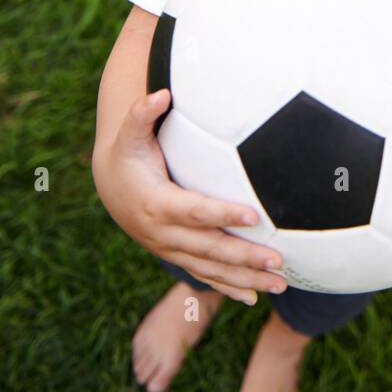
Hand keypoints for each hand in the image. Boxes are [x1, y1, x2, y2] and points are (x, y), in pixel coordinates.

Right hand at [93, 89, 288, 304]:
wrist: (110, 186)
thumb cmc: (127, 154)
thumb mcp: (130, 134)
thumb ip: (142, 114)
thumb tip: (161, 93)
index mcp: (157, 203)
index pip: (196, 211)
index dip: (223, 213)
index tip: (254, 216)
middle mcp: (164, 233)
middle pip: (209, 248)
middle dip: (245, 256)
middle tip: (279, 259)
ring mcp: (170, 249)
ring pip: (211, 268)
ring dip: (246, 278)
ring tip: (281, 283)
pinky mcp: (176, 255)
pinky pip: (205, 275)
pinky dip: (229, 287)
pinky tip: (255, 297)